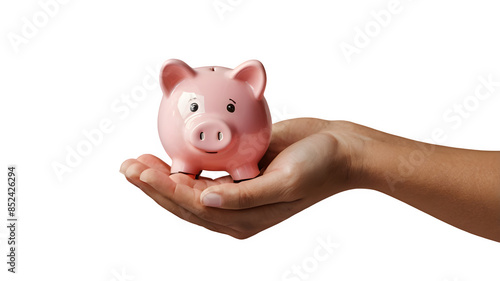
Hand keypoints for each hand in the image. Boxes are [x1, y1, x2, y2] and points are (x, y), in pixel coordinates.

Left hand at [120, 118, 360, 238]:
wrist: (340, 148)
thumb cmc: (320, 167)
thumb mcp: (286, 183)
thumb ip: (246, 198)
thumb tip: (205, 201)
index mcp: (244, 219)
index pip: (194, 206)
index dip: (164, 190)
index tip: (139, 172)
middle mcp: (236, 209)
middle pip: (184, 200)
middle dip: (154, 185)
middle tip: (127, 167)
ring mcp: (237, 190)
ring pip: (190, 186)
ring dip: (162, 175)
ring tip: (137, 161)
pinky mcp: (240, 170)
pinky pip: (205, 169)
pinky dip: (184, 162)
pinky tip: (169, 151)